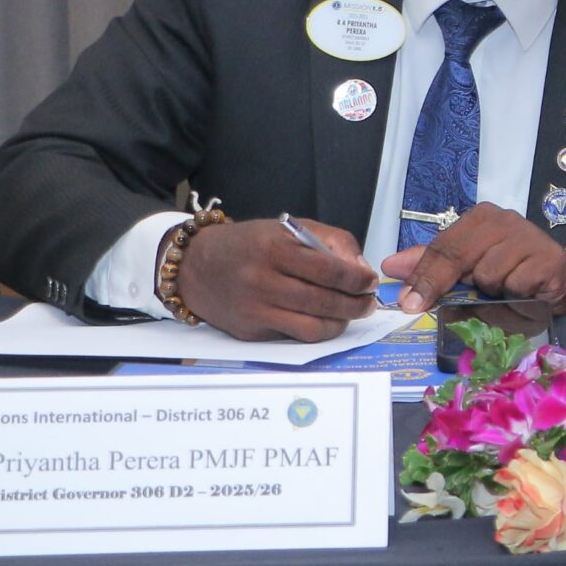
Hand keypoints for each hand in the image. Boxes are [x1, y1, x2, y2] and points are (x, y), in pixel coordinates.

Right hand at [174, 218, 378, 342]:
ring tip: (351, 314)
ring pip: (313, 327)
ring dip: (341, 323)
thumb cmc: (250, 244)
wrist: (195, 266)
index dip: (359, 280)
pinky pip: (294, 336)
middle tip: (369, 302)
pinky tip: (326, 320)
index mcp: (275, 249)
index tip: (371, 282)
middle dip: (356, 305)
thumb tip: (361, 270)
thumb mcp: (289, 229)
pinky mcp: (250, 331)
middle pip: (325, 302)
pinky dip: (317, 331)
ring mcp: (255, 310)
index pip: (331, 271)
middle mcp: (262, 281)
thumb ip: (331, 242)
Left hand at [382, 205, 565, 330]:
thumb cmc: (514, 276)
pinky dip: (515, 296)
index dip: (420, 275)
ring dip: (490, 292)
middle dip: (440, 285)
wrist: (564, 283)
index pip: (442, 246)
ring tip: (504, 291)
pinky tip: (525, 292)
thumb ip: (433, 266)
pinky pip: (515, 285)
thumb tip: (392, 265)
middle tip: (423, 306)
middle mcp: (503, 220)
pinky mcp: (548, 258)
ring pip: (486, 274)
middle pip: (457, 256)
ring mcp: (528, 236)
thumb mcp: (470, 271)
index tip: (406, 301)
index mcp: (481, 219)